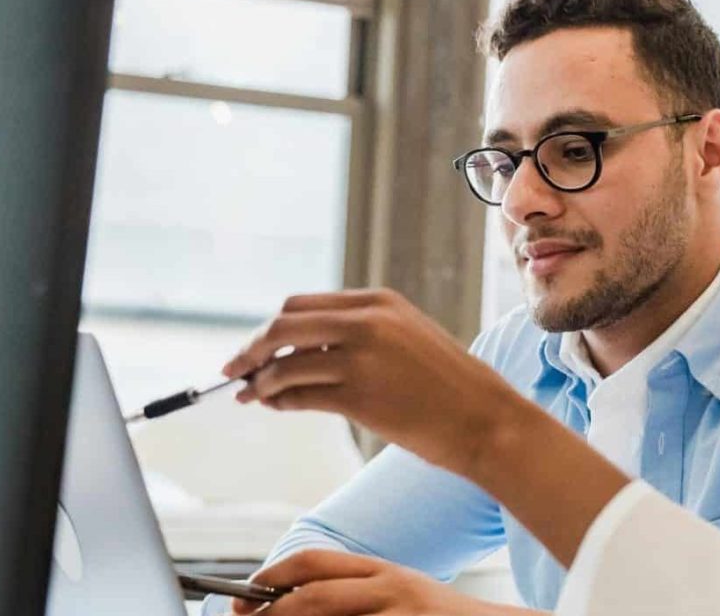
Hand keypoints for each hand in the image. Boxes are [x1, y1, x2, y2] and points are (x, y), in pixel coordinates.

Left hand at [222, 288, 526, 475]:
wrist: (485, 417)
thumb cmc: (448, 384)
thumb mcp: (407, 338)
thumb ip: (360, 333)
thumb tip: (299, 351)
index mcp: (378, 303)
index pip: (301, 305)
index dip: (269, 328)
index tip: (253, 347)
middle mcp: (367, 323)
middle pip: (283, 325)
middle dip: (252, 348)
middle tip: (234, 370)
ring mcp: (362, 359)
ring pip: (285, 364)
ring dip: (261, 381)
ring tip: (252, 395)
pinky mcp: (360, 397)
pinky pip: (300, 396)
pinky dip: (278, 402)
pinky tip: (274, 406)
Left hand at [230, 550, 541, 615]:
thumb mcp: (399, 593)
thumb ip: (357, 592)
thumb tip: (291, 600)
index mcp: (382, 570)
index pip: (315, 562)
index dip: (273, 575)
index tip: (247, 592)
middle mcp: (389, 588)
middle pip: (312, 595)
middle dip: (269, 611)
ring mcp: (397, 614)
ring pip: (323, 615)